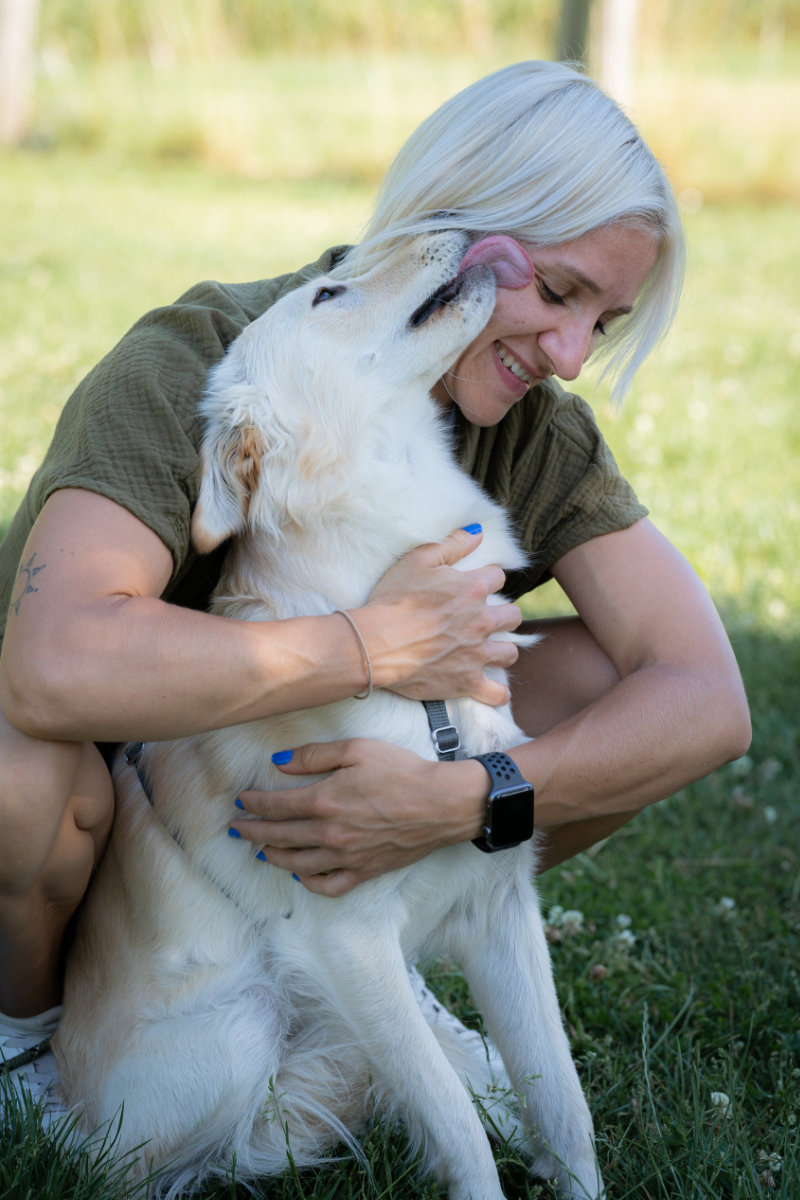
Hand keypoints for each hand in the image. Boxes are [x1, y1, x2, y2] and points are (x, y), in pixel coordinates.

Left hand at [229, 738, 487, 895]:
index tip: (239, 801)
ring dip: (272, 857)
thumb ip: (314, 756)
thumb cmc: (401, 771)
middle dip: (252, 832)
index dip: (253, 804)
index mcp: (324, 800)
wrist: (440, 803)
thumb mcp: (356, 749)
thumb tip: (279, 762)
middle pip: (278, 836)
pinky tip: (299, 874)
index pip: (275, 806)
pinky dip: (308, 882)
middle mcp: (329, 833)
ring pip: (296, 864)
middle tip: (235, 829)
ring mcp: (345, 856)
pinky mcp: (364, 871)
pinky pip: (327, 885)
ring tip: (260, 850)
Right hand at [358, 527, 522, 706]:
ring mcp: (477, 653)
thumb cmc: (393, 599)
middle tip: (486, 619)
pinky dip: (497, 694)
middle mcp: (482, 621)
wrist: (376, 642)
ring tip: (490, 650)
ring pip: (510, 652)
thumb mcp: (418, 560)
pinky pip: (496, 693)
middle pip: (513, 616)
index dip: (486, 579)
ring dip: (502, 650)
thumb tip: (478, 532)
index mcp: (473, 588)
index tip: (474, 585)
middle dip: (503, 615)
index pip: (498, 577)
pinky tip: (494, 690)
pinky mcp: (467, 681)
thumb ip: (452, 544)